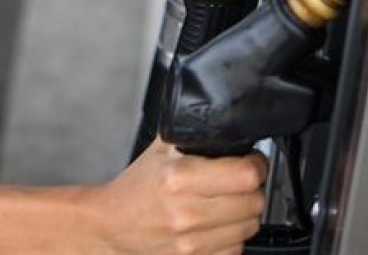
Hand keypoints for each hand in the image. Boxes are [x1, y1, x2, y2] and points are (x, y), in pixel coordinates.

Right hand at [86, 138, 265, 254]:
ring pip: (250, 227)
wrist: (111, 224)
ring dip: (245, 213)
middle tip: (239, 181)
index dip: (256, 164)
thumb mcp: (160, 150)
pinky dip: (232, 236)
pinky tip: (217, 224)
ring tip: (227, 202)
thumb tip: (228, 125)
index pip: (246, 174)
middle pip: (254, 201)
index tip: (252, 162)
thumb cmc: (135, 188)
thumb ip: (194, 135)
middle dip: (252, 188)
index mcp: (180, 177)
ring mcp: (191, 240)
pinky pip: (236, 249)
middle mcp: (187, 211)